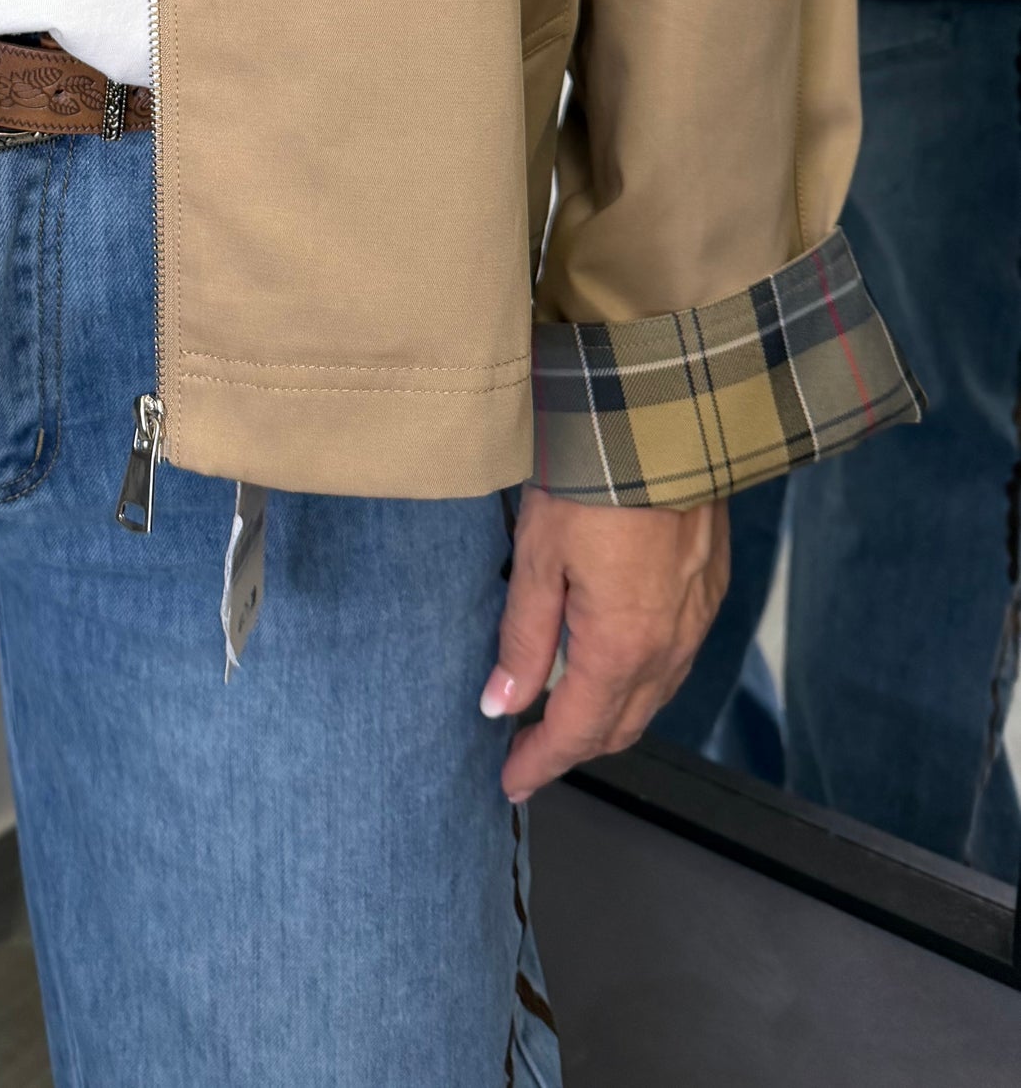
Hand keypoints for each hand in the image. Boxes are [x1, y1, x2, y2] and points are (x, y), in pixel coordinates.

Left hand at [483, 488, 727, 803]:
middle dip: (573, 747)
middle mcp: (669, 647)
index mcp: (622, 649)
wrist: (662, 427)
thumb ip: (522, 639)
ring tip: (561, 710)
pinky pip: (674, 659)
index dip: (540, 762)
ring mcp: (696, 620)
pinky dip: (638, 678)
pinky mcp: (708, 590)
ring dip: (607, 714)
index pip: (577, 732)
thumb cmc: (592, 486)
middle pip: (619, 725)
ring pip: (651, 696)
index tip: (510, 779)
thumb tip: (499, 705)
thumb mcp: (537, 559)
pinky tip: (610, 660)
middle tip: (528, 750)